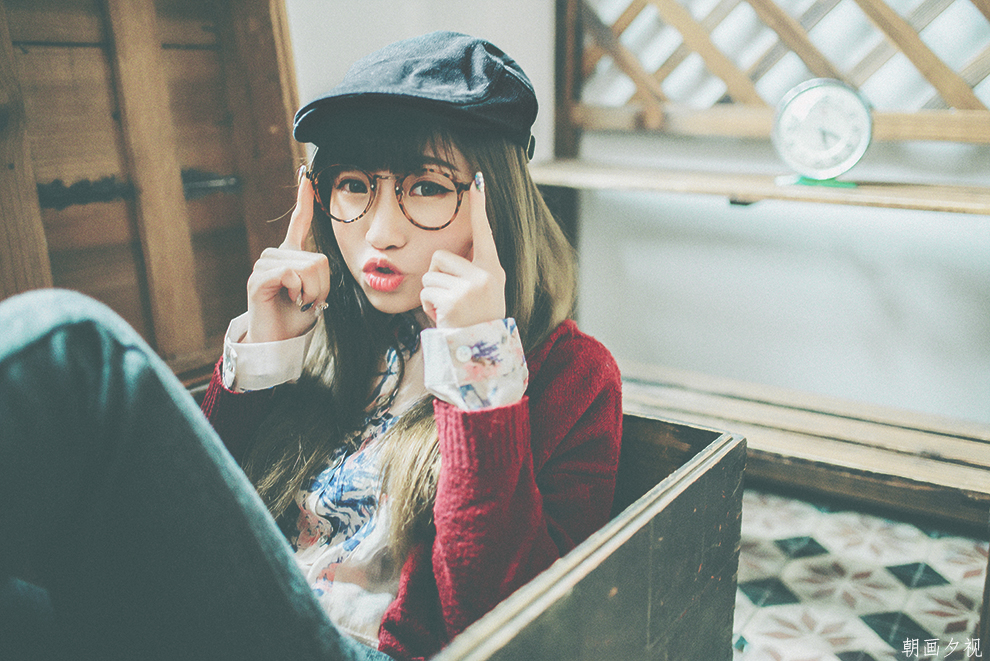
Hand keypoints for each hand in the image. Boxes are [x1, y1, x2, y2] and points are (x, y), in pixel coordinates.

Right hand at [244, 166, 329, 342]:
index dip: (303, 199)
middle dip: (322, 287)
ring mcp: (264, 265)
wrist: (277, 342)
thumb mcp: (315, 291)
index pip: (298, 222)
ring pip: (308, 268)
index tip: (305, 175)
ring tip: (297, 302)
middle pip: (319, 260)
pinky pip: (290, 275)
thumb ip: (318, 272)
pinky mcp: (257, 279)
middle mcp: (275, 255)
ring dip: (312, 292)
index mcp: (290, 256)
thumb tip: (317, 263)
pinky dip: (297, 291)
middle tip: (308, 301)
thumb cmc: (296, 318)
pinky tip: (287, 300)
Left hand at [420, 172, 505, 328]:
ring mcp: (469, 288)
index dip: (480, 206)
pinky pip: (425, 293)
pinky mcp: (453, 301)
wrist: (482, 352)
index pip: (484, 232)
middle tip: (452, 300)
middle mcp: (485, 275)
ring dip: (432, 294)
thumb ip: (473, 271)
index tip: (478, 180)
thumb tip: (452, 252)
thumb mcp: (486, 291)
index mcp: (492, 269)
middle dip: (438, 278)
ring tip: (450, 310)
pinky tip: (445, 317)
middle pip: (440, 257)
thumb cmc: (478, 321)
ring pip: (429, 276)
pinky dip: (428, 306)